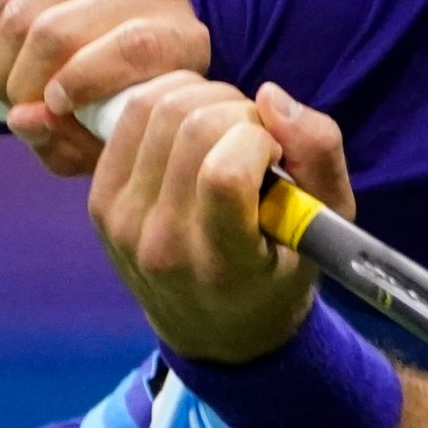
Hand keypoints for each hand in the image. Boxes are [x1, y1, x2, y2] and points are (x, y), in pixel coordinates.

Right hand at [0, 0, 209, 175]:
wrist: (97, 40)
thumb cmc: (104, 101)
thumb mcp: (92, 141)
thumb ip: (63, 142)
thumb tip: (22, 117)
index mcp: (184, 42)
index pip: (133, 47)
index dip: (80, 81)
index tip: (48, 107)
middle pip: (60, 31)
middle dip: (18, 81)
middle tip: (10, 105)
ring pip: (24, 10)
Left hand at [88, 73, 355, 363]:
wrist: (215, 331)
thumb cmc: (280, 272)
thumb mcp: (327, 227)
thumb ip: (319, 155)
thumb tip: (269, 96)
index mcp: (223, 264)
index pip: (223, 175)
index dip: (257, 140)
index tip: (274, 154)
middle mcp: (162, 245)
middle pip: (191, 127)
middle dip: (236, 111)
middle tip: (254, 136)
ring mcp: (122, 222)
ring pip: (157, 109)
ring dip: (203, 98)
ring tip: (227, 127)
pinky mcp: (99, 201)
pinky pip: (129, 116)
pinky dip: (168, 99)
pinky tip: (194, 124)